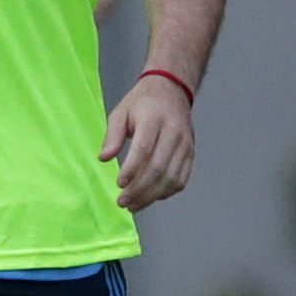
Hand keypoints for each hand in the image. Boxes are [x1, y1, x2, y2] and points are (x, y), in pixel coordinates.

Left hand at [100, 72, 196, 211]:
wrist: (172, 90)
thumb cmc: (142, 103)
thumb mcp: (121, 112)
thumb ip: (112, 135)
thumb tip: (104, 158)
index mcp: (154, 119)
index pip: (144, 149)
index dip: (132, 170)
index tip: (119, 184)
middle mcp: (174, 132)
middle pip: (158, 168)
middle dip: (139, 190)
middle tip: (122, 202)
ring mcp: (185, 144)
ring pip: (171, 178)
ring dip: (151, 196)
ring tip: (133, 205)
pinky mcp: (190, 153)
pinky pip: (181, 179)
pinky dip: (166, 193)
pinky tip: (150, 197)